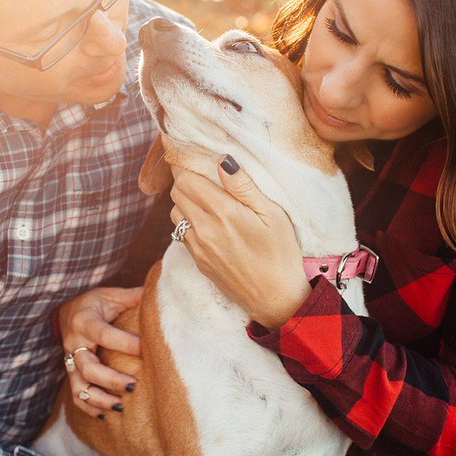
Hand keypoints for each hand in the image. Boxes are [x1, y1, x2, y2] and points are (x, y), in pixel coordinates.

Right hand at [57, 286, 142, 417]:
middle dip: (111, 379)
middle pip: (88, 367)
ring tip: (121, 406)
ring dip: (99, 398)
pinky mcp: (70, 372)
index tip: (147, 350)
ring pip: (79, 385)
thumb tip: (159, 289)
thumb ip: (133, 296)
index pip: (105, 335)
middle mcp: (74, 342)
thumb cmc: (94, 303)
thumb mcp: (111, 295)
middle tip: (135, 386)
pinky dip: (87, 407)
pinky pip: (74, 395)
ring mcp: (70, 360)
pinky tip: (104, 415)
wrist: (65, 310)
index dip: (126, 343)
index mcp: (85, 321)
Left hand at [169, 155, 311, 328]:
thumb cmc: (281, 254)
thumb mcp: (272, 214)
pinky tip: (208, 223)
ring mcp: (198, 247)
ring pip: (175, 213)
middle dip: (185, 180)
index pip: (186, 179)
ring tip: (206, 200)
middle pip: (177, 193)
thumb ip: (243, 186)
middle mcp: (204, 229)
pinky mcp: (198, 262)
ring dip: (185, 202)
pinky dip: (188, 222)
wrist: (276, 299)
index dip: (186, 164)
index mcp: (223, 212)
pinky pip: (181, 233)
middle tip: (202, 176)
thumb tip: (221, 161)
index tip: (190, 156)